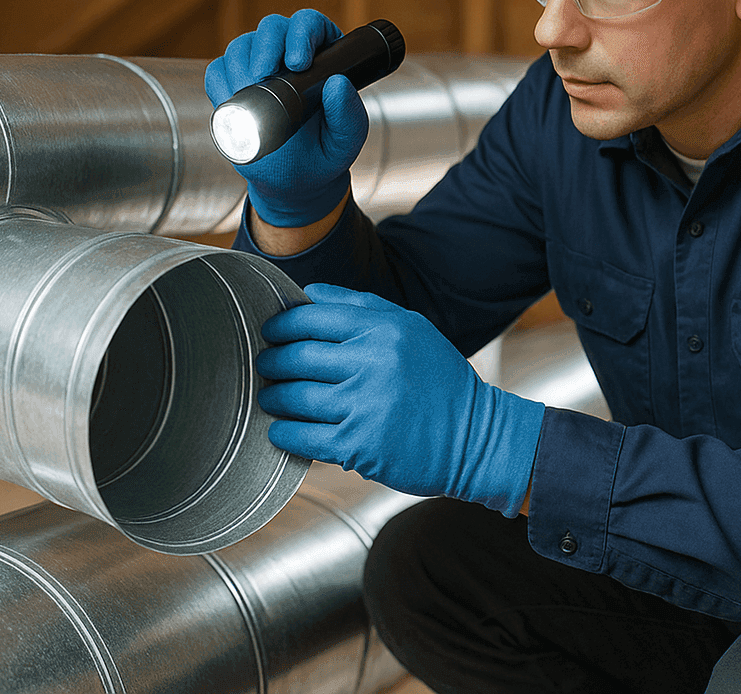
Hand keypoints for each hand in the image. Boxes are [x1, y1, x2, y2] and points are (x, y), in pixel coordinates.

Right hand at [204, 9, 367, 226]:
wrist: (293, 181)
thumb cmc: (325, 153)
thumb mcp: (346, 140)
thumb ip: (349, 116)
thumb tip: (338, 84)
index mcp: (323, 55)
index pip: (310, 24)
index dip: (302, 34)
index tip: (298, 63)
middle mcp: (287, 52)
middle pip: (272, 28)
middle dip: (266, 46)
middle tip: (264, 74)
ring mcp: (257, 66)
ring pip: (241, 47)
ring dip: (241, 67)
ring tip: (249, 96)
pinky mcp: (231, 84)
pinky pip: (217, 71)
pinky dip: (220, 85)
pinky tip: (232, 103)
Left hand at [256, 285, 544, 516]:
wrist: (474, 438)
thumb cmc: (439, 381)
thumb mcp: (412, 329)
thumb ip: (360, 306)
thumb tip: (308, 293)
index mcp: (385, 329)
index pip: (312, 317)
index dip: (281, 324)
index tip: (271, 332)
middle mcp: (374, 363)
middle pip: (296, 356)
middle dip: (272, 361)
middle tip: (266, 366)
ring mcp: (364, 405)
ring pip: (293, 397)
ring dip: (273, 397)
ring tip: (271, 397)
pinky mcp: (357, 446)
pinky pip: (301, 436)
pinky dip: (284, 433)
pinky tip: (283, 430)